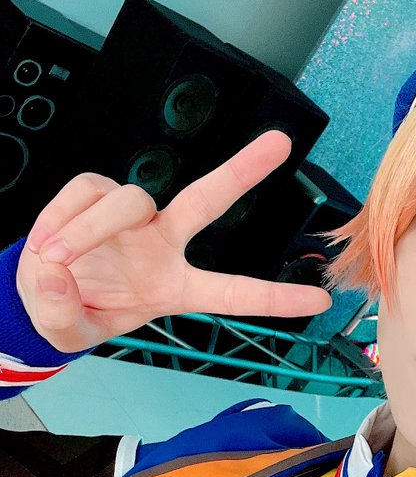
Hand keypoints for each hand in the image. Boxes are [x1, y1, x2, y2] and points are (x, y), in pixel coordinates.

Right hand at [15, 130, 333, 353]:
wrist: (34, 289)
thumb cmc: (68, 310)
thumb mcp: (66, 333)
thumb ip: (62, 315)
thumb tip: (57, 275)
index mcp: (173, 287)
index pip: (231, 293)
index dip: (275, 297)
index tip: (321, 299)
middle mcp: (162, 244)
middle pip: (207, 200)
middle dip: (243, 170)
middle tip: (281, 144)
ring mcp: (132, 216)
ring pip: (126, 201)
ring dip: (88, 228)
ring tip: (55, 257)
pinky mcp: (97, 193)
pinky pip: (86, 193)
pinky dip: (62, 217)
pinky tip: (46, 242)